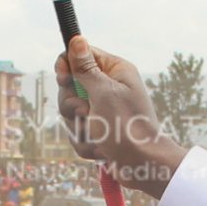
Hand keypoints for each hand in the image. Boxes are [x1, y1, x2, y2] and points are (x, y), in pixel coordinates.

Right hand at [53, 37, 186, 197]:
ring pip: (70, 114)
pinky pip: (77, 134)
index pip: (80, 56)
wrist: (142, 166)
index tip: (64, 78)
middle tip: (86, 112)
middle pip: (69, 87)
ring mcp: (102, 111)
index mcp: (115, 71)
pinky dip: (87, 144)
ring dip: (80, 129)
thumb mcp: (104, 92)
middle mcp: (108, 88)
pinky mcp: (98, 131)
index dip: (67, 67)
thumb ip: (85, 68)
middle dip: (72, 106)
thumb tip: (76, 39)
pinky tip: (102, 150)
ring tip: (98, 135)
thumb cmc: (127, 126)